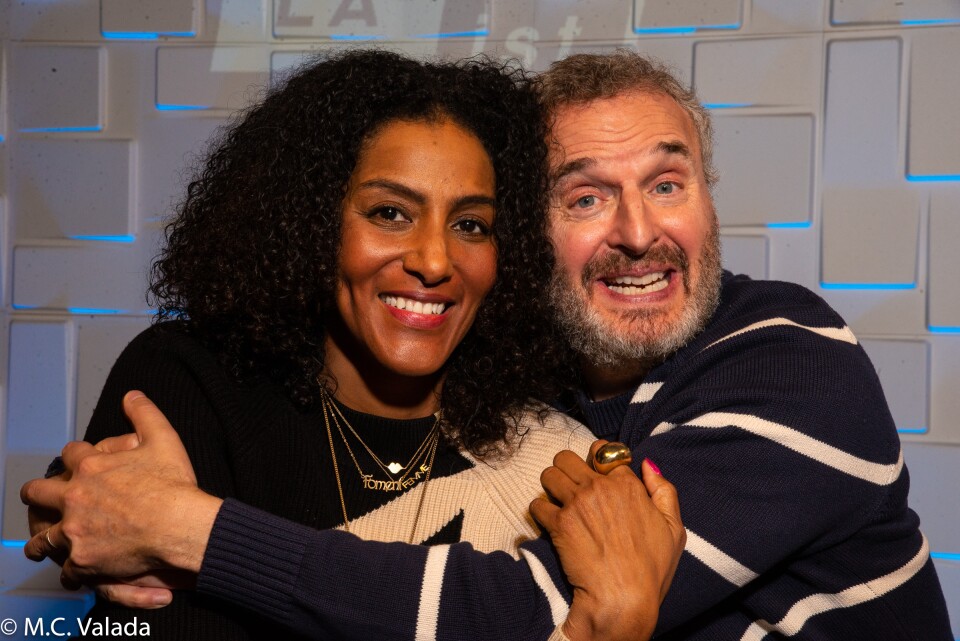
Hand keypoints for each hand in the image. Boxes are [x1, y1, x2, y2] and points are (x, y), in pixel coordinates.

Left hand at [25, 429, 182, 607]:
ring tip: (43, 544)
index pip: (69, 455)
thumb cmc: (173, 485)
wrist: (180, 524)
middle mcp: (76, 497)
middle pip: (38, 493)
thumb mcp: (163, 439)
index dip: (73, 457)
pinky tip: (74, 572)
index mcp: (92, 467)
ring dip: (42, 539)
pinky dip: (71, 570)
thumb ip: (144, 414)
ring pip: (42, 537)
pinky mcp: (82, 559)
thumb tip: (132, 396)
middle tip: (39, 498)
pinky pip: (66, 569)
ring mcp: (75, 530)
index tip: (76, 462)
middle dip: (37, 494)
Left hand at [530, 440, 684, 640]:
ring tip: (557, 501)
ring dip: (551, 486)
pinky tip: (550, 523)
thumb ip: (664, 491)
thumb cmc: (652, 569)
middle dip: (566, 469)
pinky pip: (537, 504)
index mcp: (627, 484)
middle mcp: (600, 487)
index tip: (593, 472)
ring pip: (549, 474)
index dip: (595, 459)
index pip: (602, 450)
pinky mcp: (558, 523)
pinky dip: (541, 512)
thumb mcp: (674, 529)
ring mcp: (577, 503)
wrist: (624, 599)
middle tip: (569, 486)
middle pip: (567, 457)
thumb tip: (647, 465)